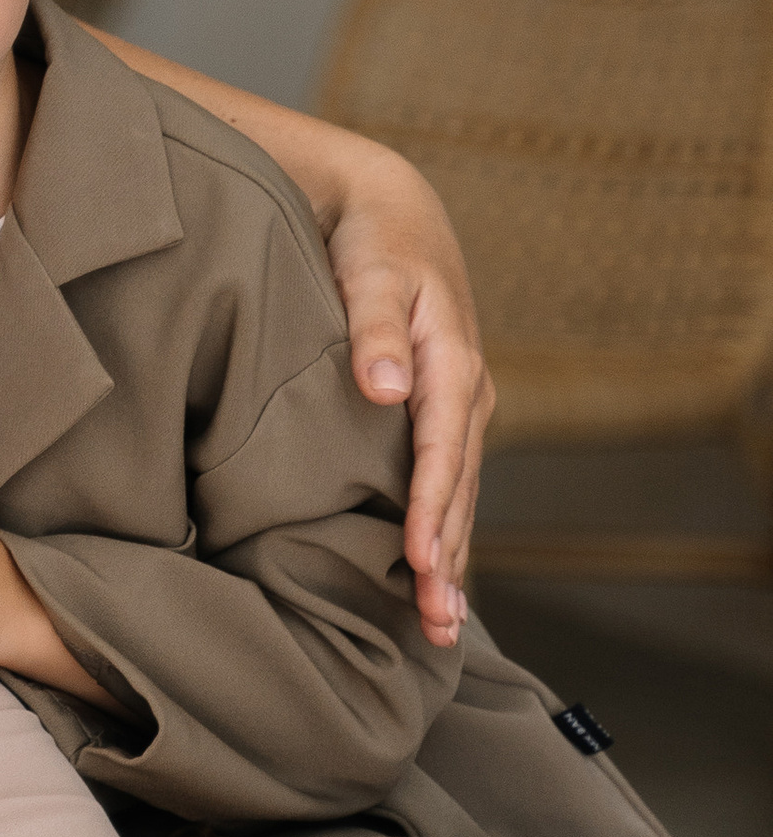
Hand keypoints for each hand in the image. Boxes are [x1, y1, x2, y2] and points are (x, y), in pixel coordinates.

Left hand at [321, 150, 492, 648]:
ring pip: (460, 496)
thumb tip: (384, 387)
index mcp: (451, 360)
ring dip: (453, 560)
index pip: (442, 448)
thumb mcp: (372, 270)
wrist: (391, 209)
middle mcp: (464, 392)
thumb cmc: (373, 241)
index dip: (432, 507)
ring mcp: (457, 408)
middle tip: (435, 625)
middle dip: (450, 558)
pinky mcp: (440, 415)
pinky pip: (448, 484)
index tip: (423, 561)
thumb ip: (375, 328)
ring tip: (441, 627)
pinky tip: (436, 582)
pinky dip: (445, 533)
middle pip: (460, 488)